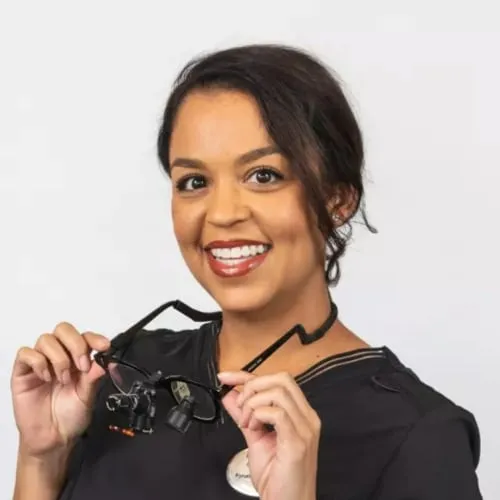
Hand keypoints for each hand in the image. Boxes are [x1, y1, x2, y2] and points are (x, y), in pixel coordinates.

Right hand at [11, 322, 109, 457]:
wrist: (53, 440)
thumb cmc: (70, 417)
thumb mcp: (88, 396)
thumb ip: (94, 377)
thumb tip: (106, 361)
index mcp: (78, 359)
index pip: (85, 337)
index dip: (94, 338)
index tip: (104, 346)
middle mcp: (60, 357)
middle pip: (64, 330)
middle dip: (75, 344)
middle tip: (81, 366)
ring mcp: (41, 363)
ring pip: (46, 339)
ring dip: (58, 358)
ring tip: (63, 379)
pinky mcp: (23, 372)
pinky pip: (26, 353)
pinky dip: (38, 362)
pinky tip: (46, 378)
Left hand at [217, 371, 320, 499]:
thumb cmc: (278, 479)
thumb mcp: (256, 440)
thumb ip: (244, 416)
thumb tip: (231, 396)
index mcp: (299, 414)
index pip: (276, 381)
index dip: (247, 375)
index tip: (226, 376)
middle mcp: (306, 418)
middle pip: (281, 379)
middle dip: (253, 386)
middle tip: (241, 406)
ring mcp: (305, 429)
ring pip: (278, 392)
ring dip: (254, 403)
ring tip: (247, 422)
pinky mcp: (297, 442)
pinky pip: (278, 413)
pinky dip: (259, 414)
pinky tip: (253, 428)